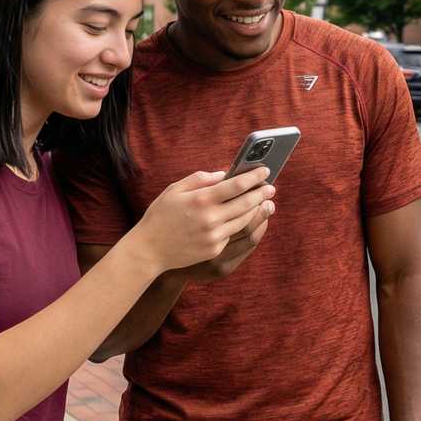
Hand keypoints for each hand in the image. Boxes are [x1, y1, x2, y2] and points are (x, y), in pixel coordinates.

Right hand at [130, 168, 273, 273]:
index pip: (236, 185)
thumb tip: (224, 173)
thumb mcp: (174, 190)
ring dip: (257, 210)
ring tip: (265, 202)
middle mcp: (210, 218)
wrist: (148, 250)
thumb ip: (200, 178)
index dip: (254, 177)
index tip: (265, 170)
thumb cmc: (160, 215)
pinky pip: (234, 235)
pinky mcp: (215, 250)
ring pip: (245, 221)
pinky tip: (248, 217)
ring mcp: (214, 236)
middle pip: (246, 203)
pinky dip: (243, 224)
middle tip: (271, 187)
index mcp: (201, 199)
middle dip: (261, 193)